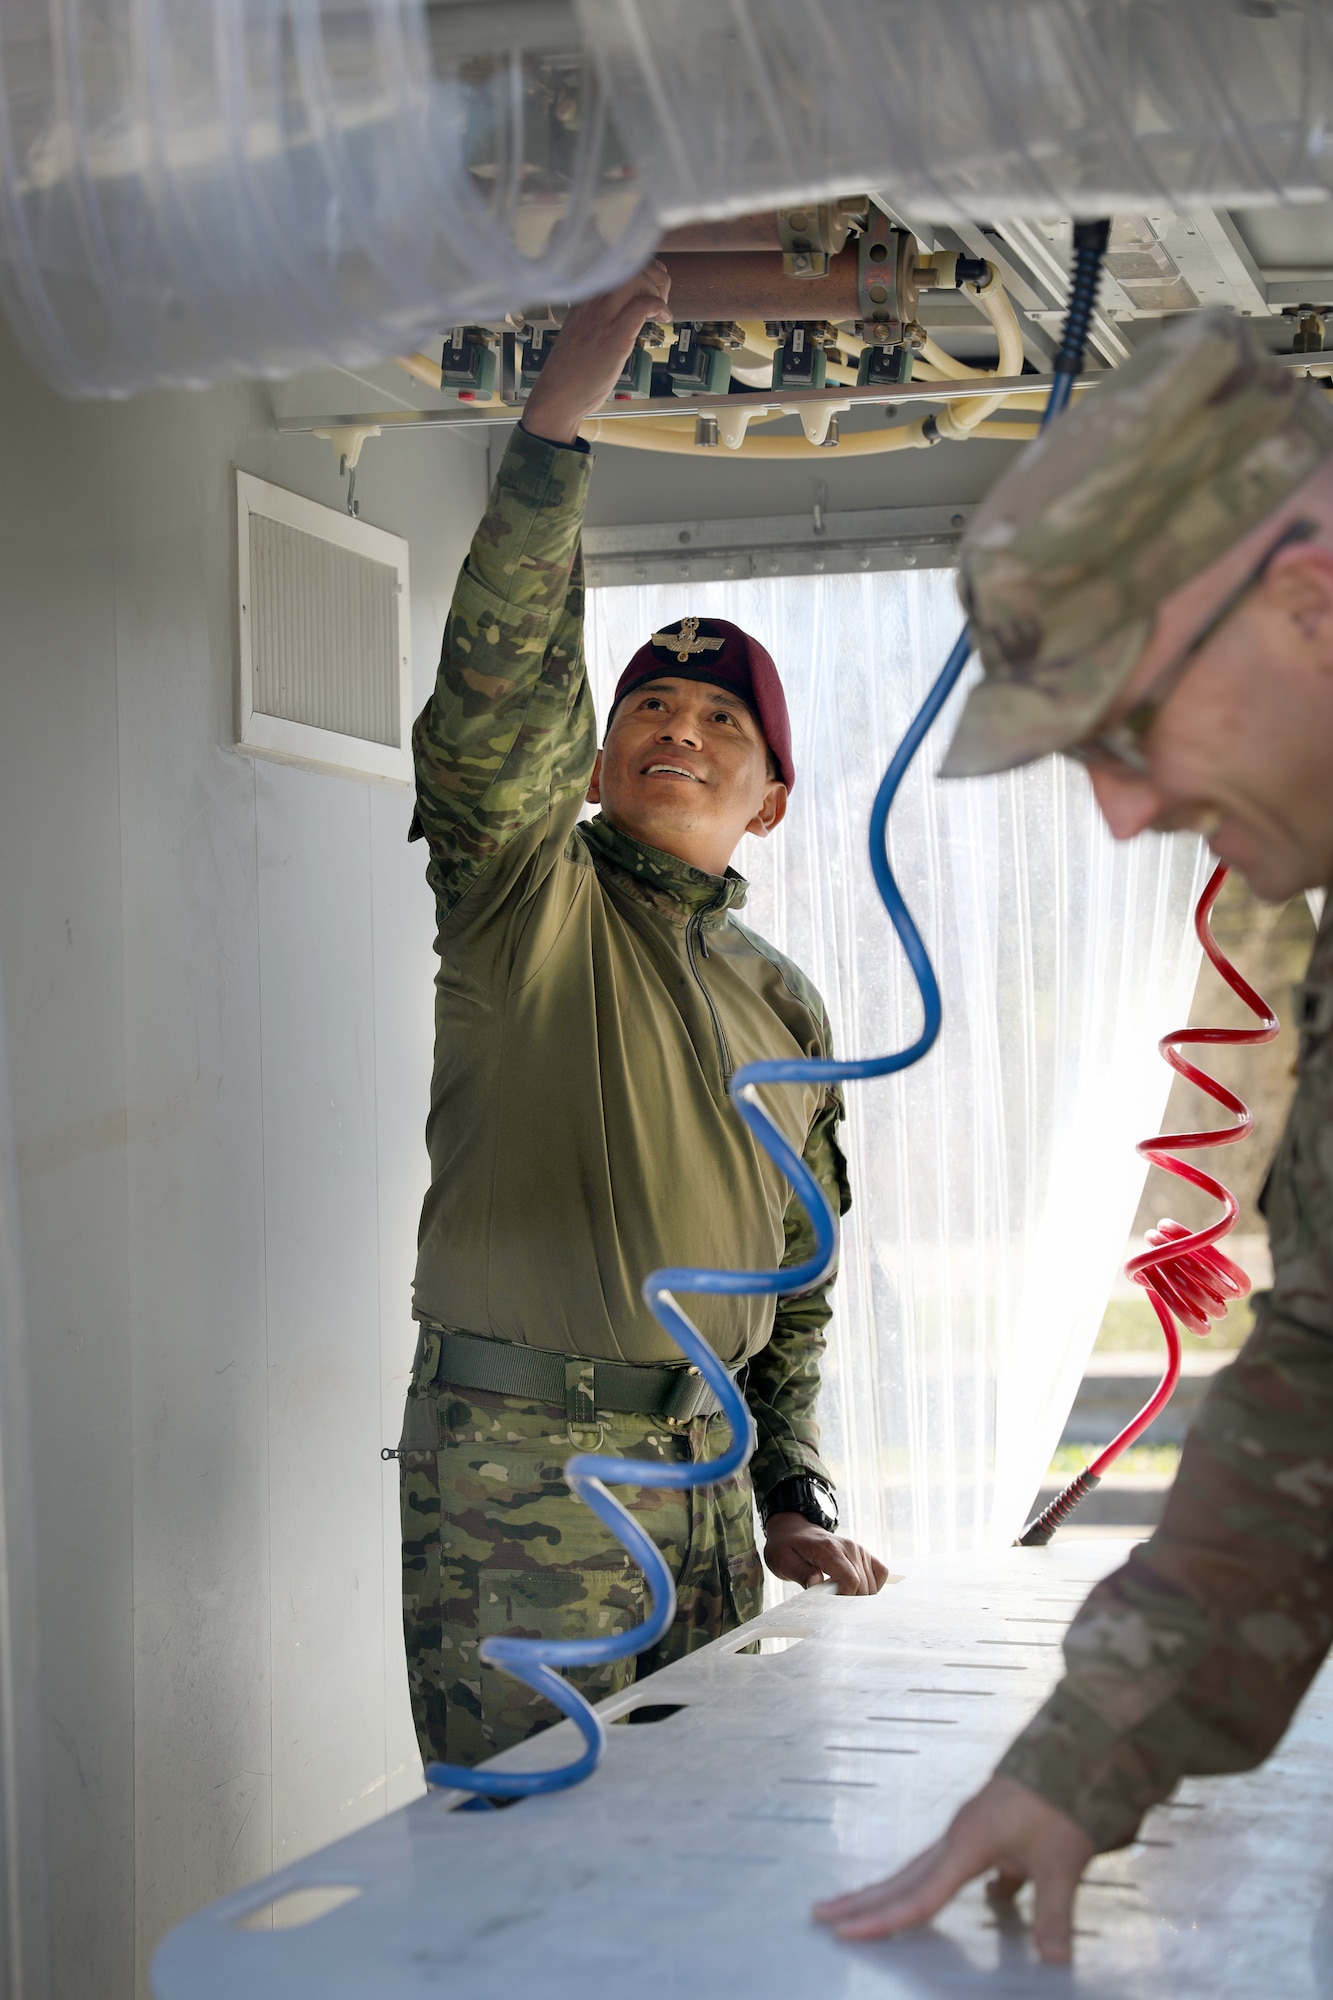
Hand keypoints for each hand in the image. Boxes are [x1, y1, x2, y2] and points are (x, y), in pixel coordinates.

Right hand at [519, 258, 671, 445]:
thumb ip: (599, 319)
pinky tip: (663, 319)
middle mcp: (590, 303)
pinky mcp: (613, 338)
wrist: (556, 399)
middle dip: (654, 276)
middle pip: (628, 265)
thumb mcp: (581, 334)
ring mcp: (601, 319)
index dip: (642, 268)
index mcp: (583, 300)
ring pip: (636, 280)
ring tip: (662, 310)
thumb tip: (626, 312)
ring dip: (658, 290)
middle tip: (662, 297)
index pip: (615, 265)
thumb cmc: (570, 374)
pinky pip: (642, 306)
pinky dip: (659, 307)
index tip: (653, 284)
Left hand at [762, 1512, 888, 1594]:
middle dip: (850, 1601)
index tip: (829, 1604)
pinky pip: (880, 1572)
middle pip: (864, 1586)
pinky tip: (855, 1590)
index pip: (851, 1581)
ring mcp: (858, 1549)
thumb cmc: (786, 1547)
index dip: (843, 1599)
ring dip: (859, 1596)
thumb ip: (801, 1573)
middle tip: (830, 1602)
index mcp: (829, 1550)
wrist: (793, 1530)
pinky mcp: (863, 1553)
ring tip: (838, 1594)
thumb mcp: (783, 1561)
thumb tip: (816, 1585)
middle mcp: (849, 1547)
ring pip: (872, 1584)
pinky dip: (873, 1585)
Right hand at [812, 1775, 1094, 1963]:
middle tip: (820, 1913)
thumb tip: (1053, 1960)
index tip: (845, 1933)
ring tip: (862, 1907)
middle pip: (901, 1877)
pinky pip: (950, 1865)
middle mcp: (958, 1836)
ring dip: (890, 1891)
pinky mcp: (986, 1830)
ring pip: (920, 1869)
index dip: (882, 1920)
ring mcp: (969, 1830)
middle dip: (862, 1899)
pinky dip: (938, 1885)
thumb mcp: (1062, 1863)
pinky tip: (961, 1900)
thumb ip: (1053, 1914)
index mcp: (967, 1844)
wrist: (1074, 1752)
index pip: (918, 1895)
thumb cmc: (1061, 1801)